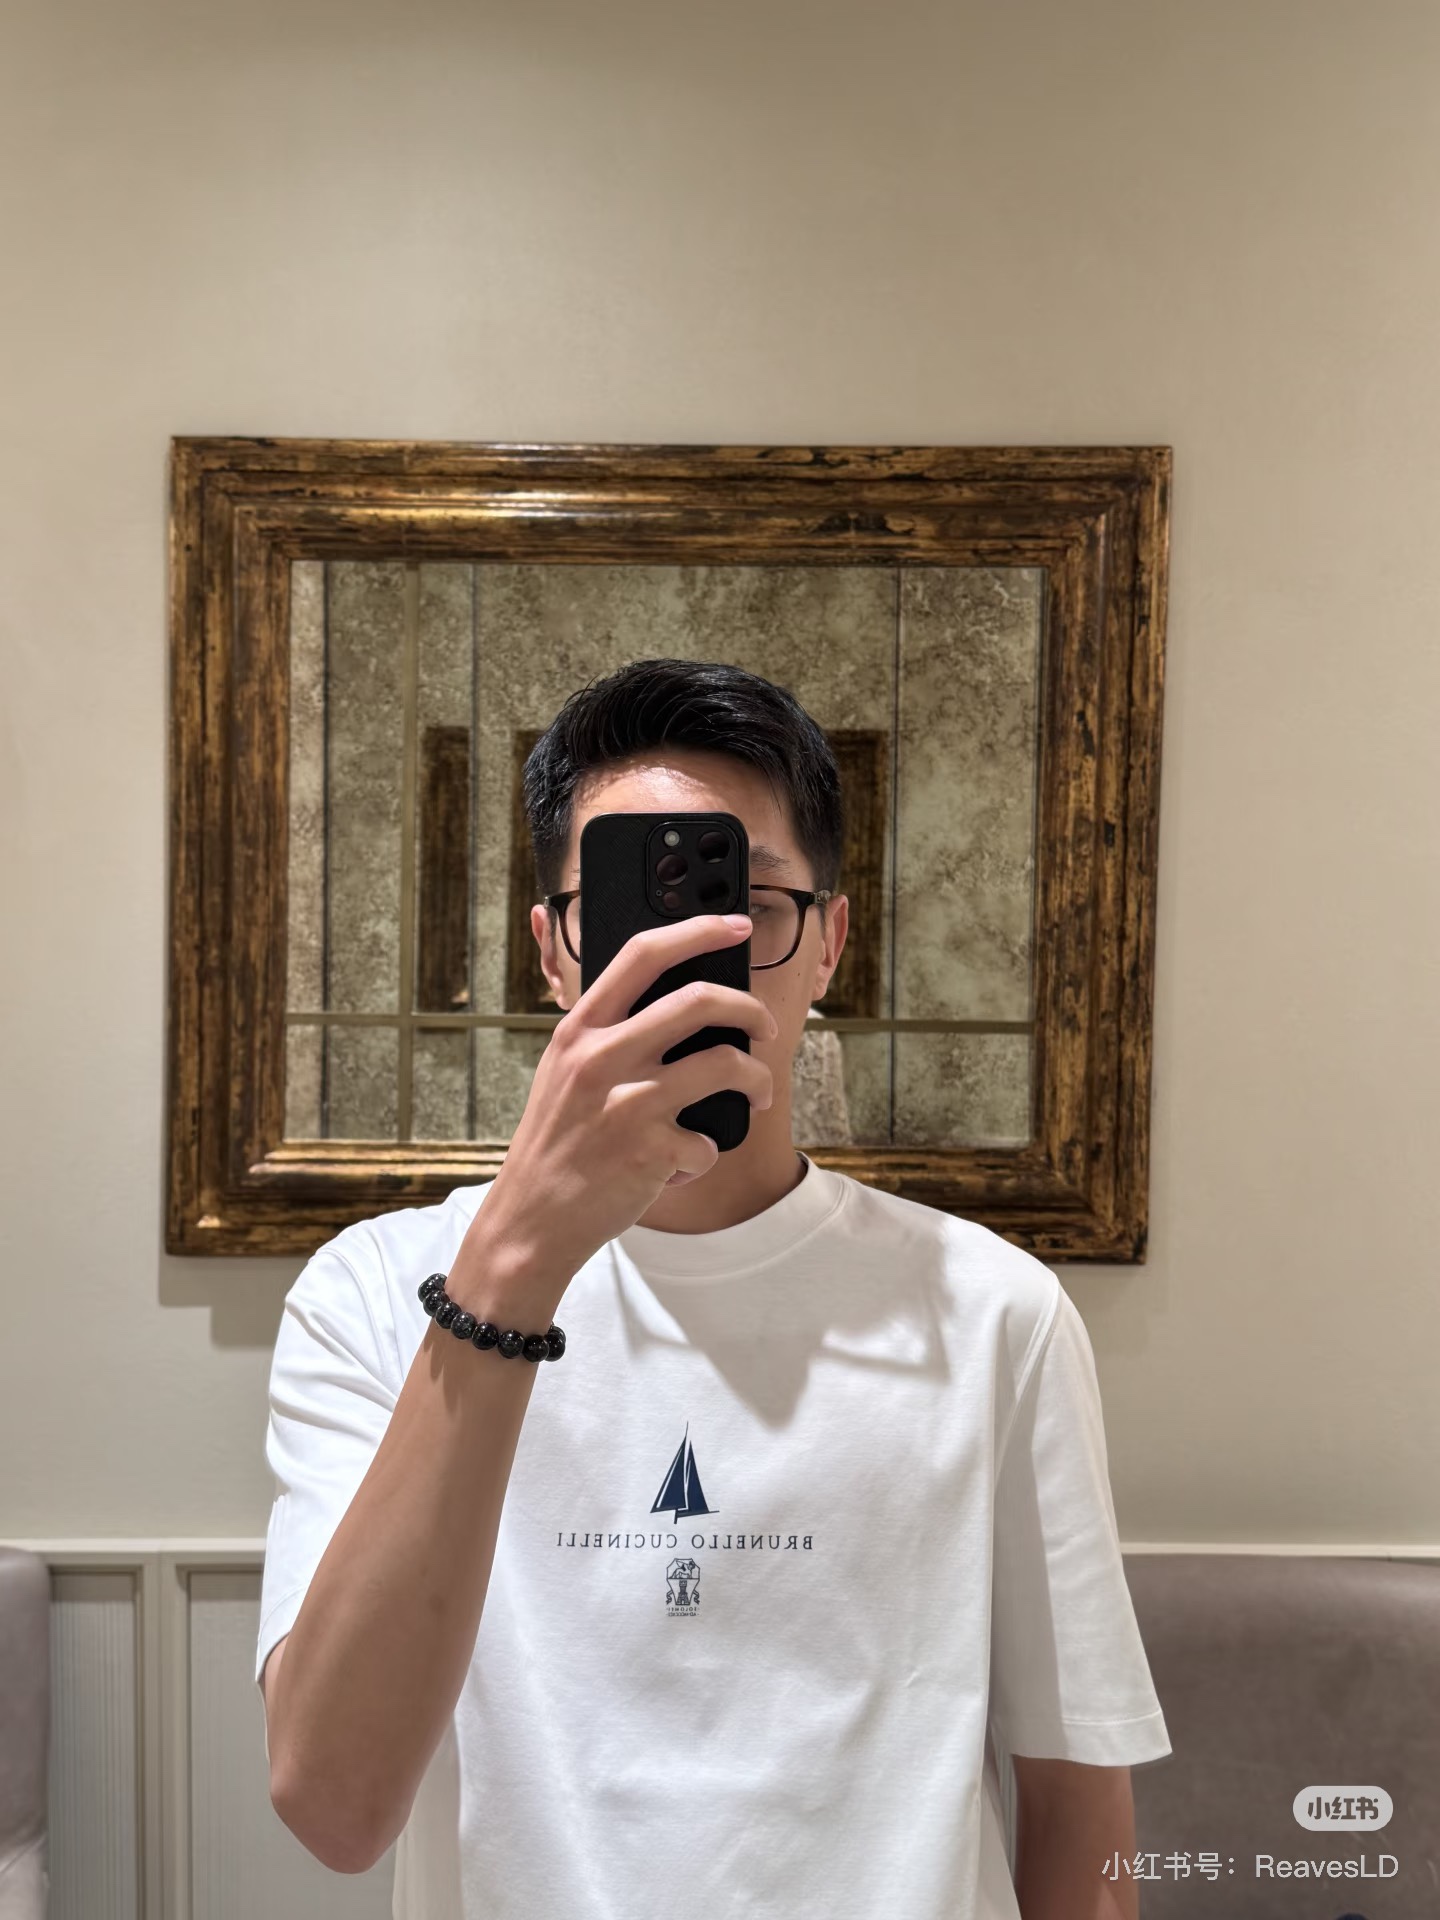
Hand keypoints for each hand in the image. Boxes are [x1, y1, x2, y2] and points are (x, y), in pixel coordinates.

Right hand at [455, 913, 775, 1303]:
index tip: (735, 925)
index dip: (697, 930)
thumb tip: (674, 996)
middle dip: (749, 1009)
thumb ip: (607, 1031)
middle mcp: (601, 1058)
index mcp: (579, 1030)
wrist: (530, 1219)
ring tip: (758, 1092)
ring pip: (725, 1064)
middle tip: (764, 1026)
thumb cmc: (556, 1141)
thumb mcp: (562, 1070)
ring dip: (758, 1079)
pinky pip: (709, 1139)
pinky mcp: (649, 1152)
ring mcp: (626, 1104)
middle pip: (698, 1000)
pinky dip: (708, 1151)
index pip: (643, 955)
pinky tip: (687, 1159)